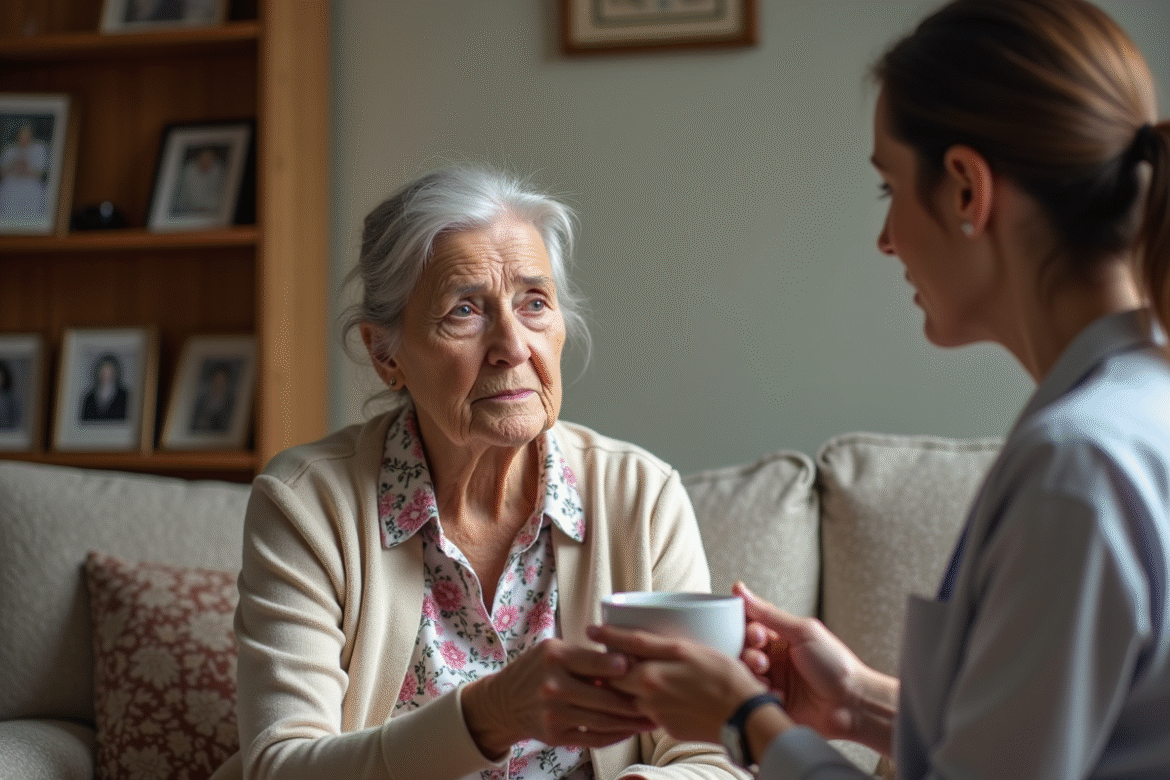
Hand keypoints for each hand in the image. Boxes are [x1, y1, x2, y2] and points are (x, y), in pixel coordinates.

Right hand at [461, 637, 655, 757]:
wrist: (503, 702)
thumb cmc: (537, 669)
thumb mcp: (553, 650)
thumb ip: (584, 656)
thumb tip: (627, 658)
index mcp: (554, 656)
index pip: (593, 661)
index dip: (620, 665)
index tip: (642, 665)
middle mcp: (553, 685)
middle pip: (604, 696)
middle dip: (635, 700)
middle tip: (660, 698)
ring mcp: (554, 714)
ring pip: (602, 720)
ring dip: (631, 721)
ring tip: (653, 718)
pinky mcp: (556, 735)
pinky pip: (593, 737)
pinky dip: (615, 735)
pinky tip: (630, 730)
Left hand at [586, 623, 771, 744]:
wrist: (744, 717)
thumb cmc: (725, 677)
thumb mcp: (690, 651)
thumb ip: (654, 647)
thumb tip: (627, 643)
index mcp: (652, 671)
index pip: (621, 650)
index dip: (605, 636)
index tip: (591, 628)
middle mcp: (648, 694)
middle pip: (617, 677)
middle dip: (608, 666)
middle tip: (603, 655)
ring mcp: (655, 713)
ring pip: (629, 697)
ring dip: (624, 687)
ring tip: (626, 674)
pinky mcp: (666, 727)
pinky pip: (647, 713)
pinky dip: (644, 703)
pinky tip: (657, 695)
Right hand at [735, 582, 881, 741]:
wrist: (852, 703)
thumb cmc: (836, 666)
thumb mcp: (803, 632)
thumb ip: (770, 614)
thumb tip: (743, 592)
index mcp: (781, 638)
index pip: (750, 626)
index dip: (747, 630)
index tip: (757, 635)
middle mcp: (775, 659)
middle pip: (743, 650)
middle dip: (748, 653)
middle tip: (762, 659)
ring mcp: (773, 681)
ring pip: (744, 673)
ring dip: (752, 673)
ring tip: (767, 676)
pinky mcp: (772, 703)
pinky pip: (752, 696)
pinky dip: (759, 693)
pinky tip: (775, 694)